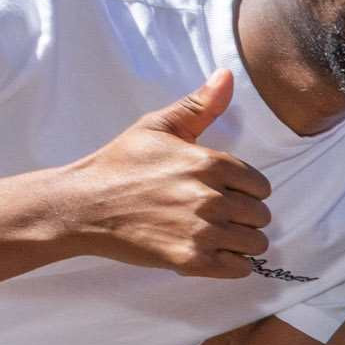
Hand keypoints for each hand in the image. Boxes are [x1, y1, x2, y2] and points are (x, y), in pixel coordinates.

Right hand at [48, 70, 272, 277]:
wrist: (83, 206)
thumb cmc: (120, 164)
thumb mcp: (157, 126)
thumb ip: (199, 106)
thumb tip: (227, 76)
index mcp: (210, 163)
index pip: (261, 185)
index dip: (245, 191)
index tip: (225, 193)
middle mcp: (211, 197)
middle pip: (260, 215)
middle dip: (244, 217)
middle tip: (217, 216)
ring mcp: (202, 231)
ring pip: (255, 243)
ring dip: (240, 242)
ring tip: (215, 235)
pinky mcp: (191, 260)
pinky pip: (239, 268)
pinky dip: (232, 264)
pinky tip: (213, 254)